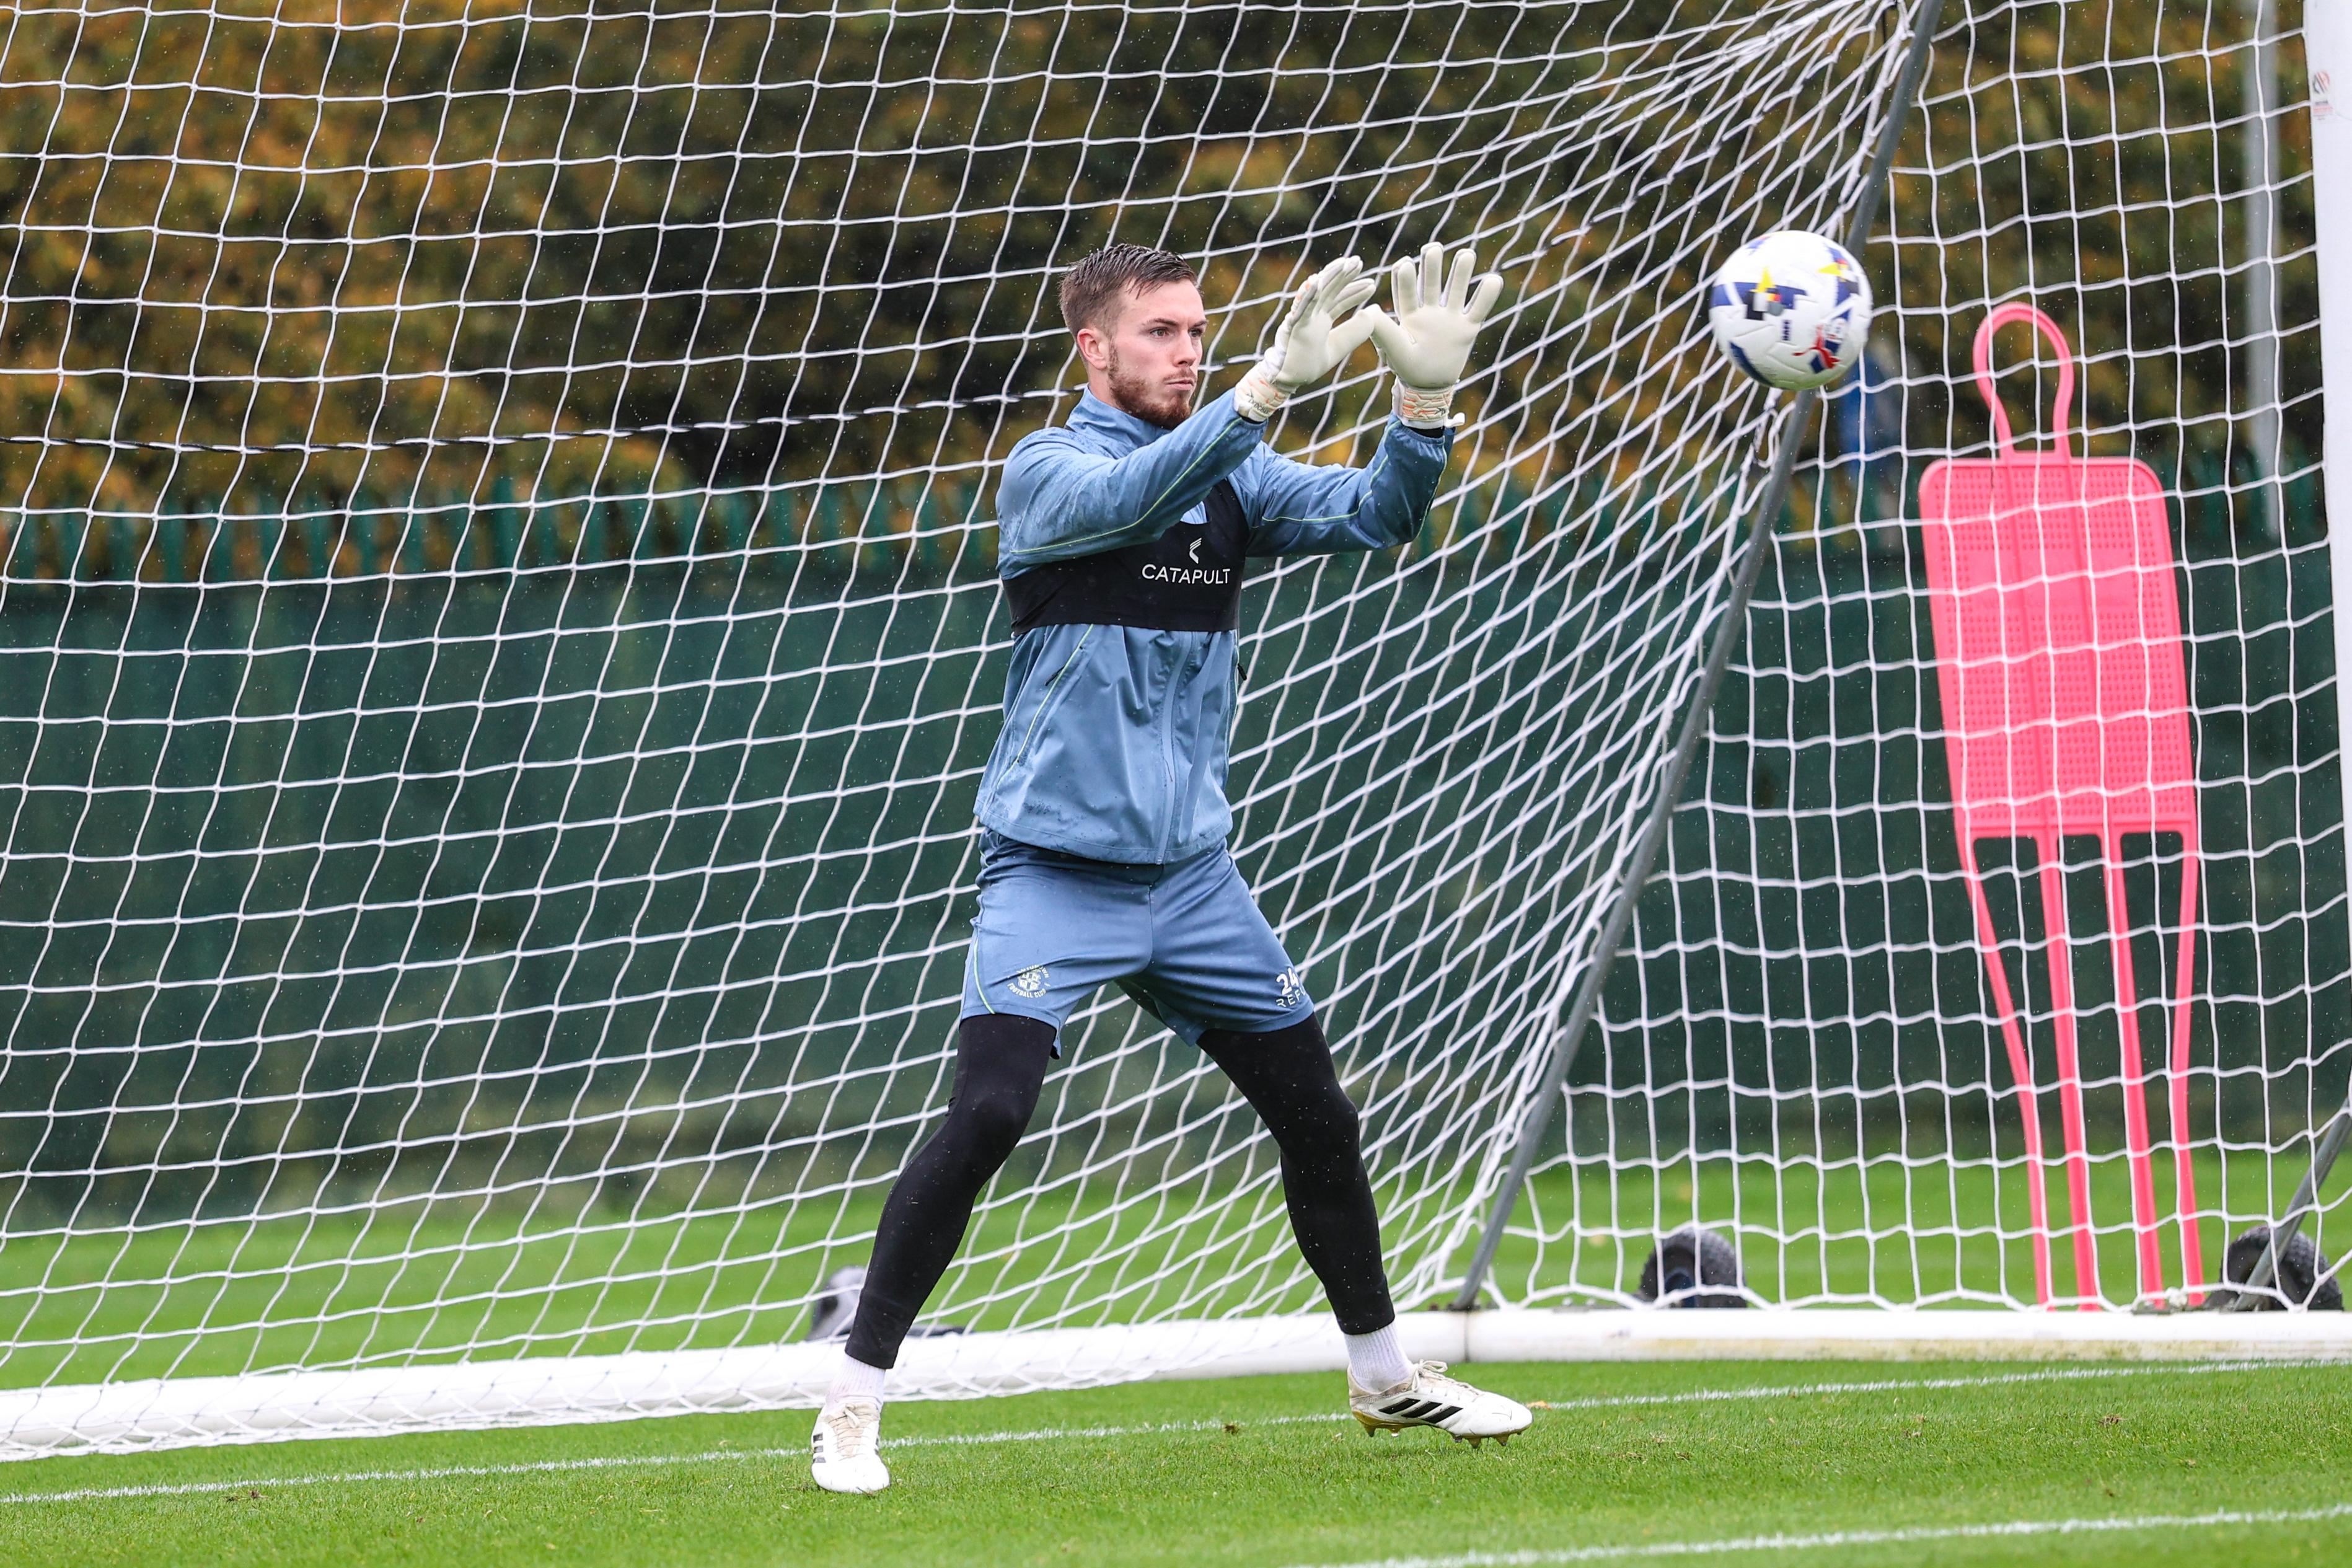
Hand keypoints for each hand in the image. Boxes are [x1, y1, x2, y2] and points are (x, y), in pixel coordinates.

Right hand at [1231, 257, 1378, 421]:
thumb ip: (1354, 333)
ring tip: (1345, 263)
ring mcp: (1302, 317)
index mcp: (1321, 319)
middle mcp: (1312, 314)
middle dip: (1344, 275)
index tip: (1372, 283)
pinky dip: (1308, 294)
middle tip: (1359, 261)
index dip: (1355, 291)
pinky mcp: (1294, 325)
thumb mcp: (1339, 347)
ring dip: (1330, 276)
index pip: (1340, 300)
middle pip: (1330, 289)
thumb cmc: (1309, 364)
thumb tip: (1370, 315)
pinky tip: (1317, 280)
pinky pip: (1301, 307)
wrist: (1290, 379)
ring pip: (1317, 292)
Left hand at [1363, 240, 1503, 428]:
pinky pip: (1479, 310)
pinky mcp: (1467, 329)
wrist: (1430, 387)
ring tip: (1466, 253)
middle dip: (1433, 266)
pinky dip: (1487, 296)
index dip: (1406, 278)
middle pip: (1432, 284)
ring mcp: (1449, 318)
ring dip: (1461, 273)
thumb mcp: (1394, 350)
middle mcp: (1430, 312)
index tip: (1405, 263)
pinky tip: (1495, 278)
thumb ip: (1384, 331)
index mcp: (1409, 315)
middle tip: (1433, 248)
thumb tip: (1370, 309)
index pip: (1406, 292)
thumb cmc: (1408, 368)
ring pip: (1456, 290)